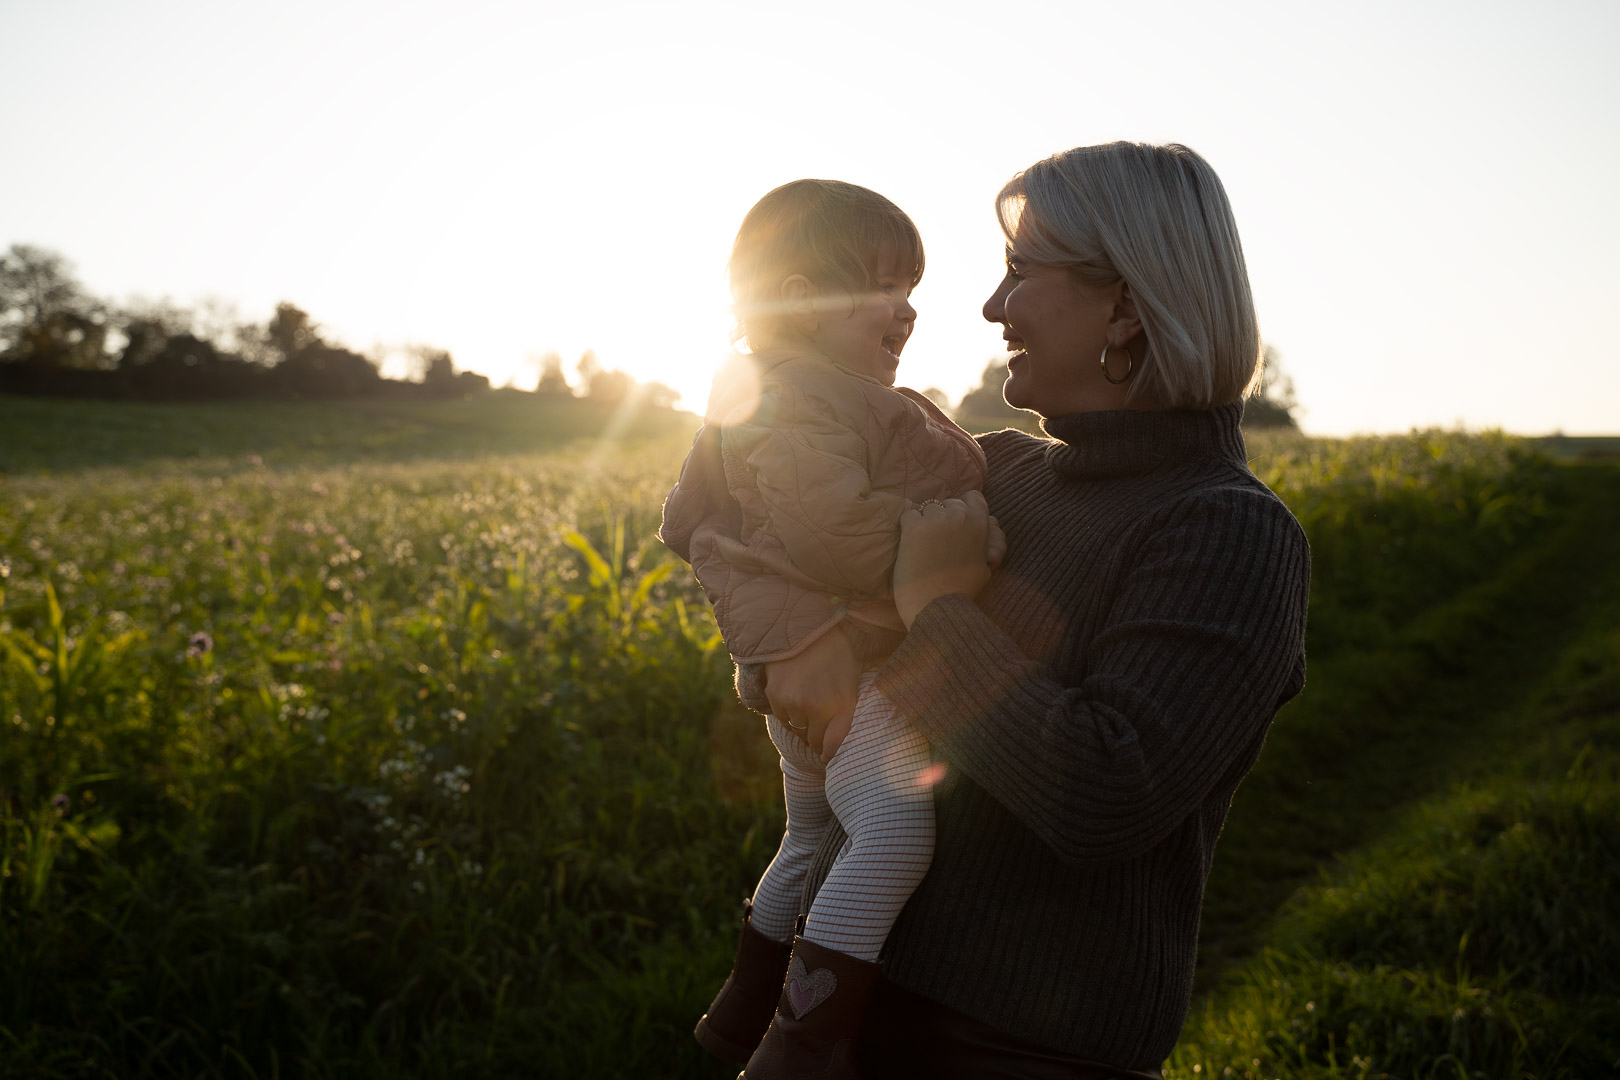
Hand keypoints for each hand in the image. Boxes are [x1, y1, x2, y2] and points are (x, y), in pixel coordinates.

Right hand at [762, 626, 860, 761]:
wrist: (807, 626)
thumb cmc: (837, 655)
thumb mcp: (852, 683)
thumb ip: (847, 715)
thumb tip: (831, 750)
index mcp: (843, 705)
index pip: (832, 747)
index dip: (829, 754)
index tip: (827, 754)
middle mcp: (818, 708)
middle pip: (813, 741)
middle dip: (817, 736)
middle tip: (820, 721)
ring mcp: (795, 703)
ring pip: (797, 729)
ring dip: (802, 721)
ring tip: (808, 699)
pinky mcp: (775, 695)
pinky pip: (782, 716)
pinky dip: (787, 710)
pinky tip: (795, 691)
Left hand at [893, 491, 998, 628]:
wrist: (936, 605)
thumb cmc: (962, 591)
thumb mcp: (985, 567)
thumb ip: (985, 545)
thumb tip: (984, 540)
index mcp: (980, 524)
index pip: (974, 497)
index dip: (964, 507)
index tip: (957, 523)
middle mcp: (959, 515)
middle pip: (949, 502)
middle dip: (943, 516)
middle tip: (938, 538)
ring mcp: (935, 519)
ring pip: (927, 507)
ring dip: (924, 521)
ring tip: (923, 543)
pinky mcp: (913, 527)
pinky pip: (908, 514)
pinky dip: (908, 526)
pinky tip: (910, 543)